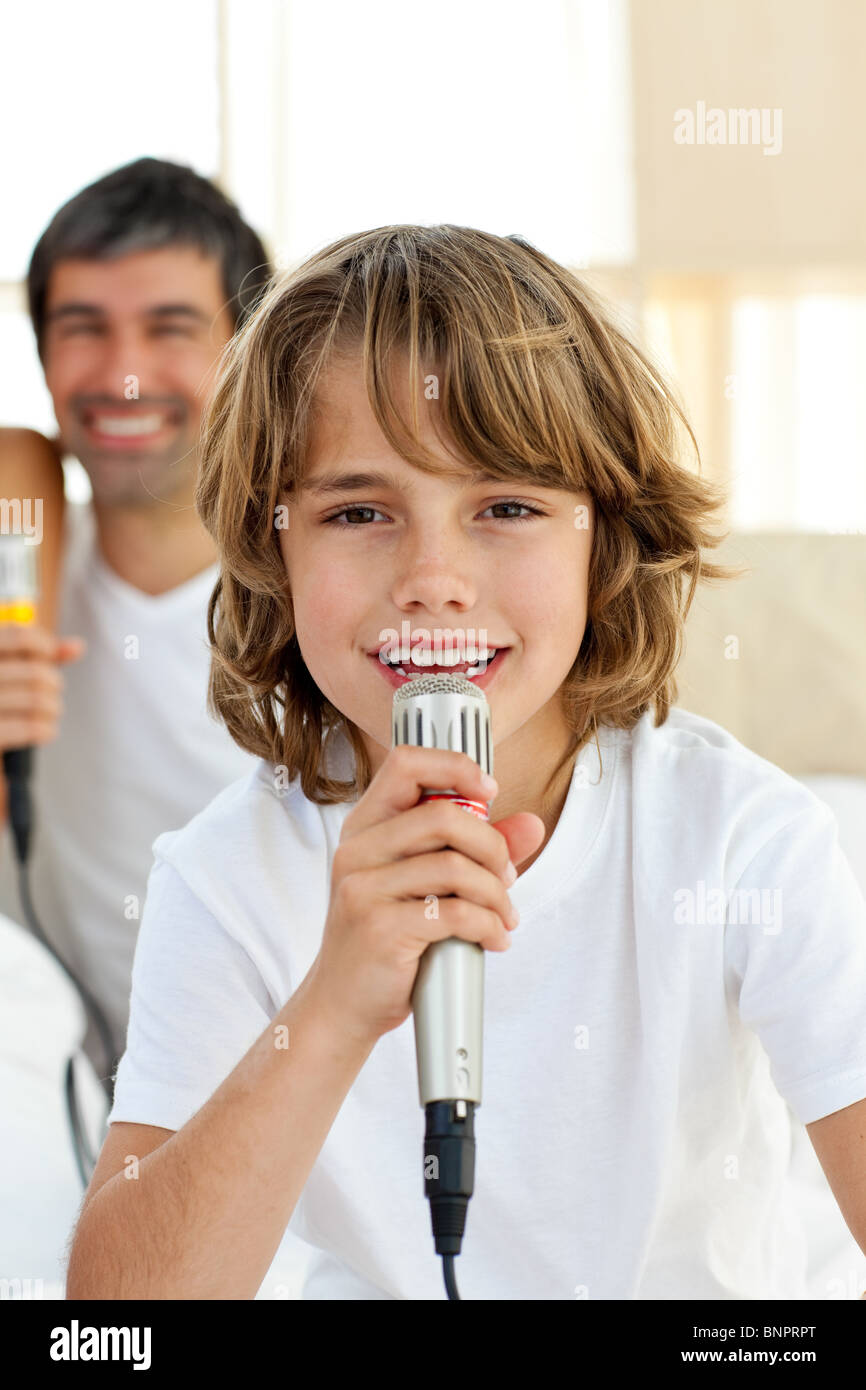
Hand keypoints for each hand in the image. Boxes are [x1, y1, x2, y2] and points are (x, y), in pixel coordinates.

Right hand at [0, 622, 85, 752]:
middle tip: (54, 691)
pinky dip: (45, 730)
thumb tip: (78, 646)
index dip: (44, 644)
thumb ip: (41, 657)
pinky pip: (25, 728)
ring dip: (53, 708)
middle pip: (34, 672)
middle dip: (53, 682)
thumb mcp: (13, 673)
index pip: (18, 636)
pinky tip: (47, 731)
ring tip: (52, 711)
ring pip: (36, 699)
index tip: (50, 654)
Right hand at [305, 743, 544, 1047]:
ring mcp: (364, 888)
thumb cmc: (385, 940)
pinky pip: (455, 913)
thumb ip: (477, 850)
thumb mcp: (426, 885)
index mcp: (366, 828)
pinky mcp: (380, 928)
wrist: (342, 1004)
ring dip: (496, 895)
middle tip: (506, 877)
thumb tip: (531, 825)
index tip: (489, 792)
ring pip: (455, 867)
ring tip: (502, 916)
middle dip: (493, 847)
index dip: (456, 767)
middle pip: (444, 816)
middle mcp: (358, 851)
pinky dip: (487, 925)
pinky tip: (492, 938)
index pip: (406, 764)